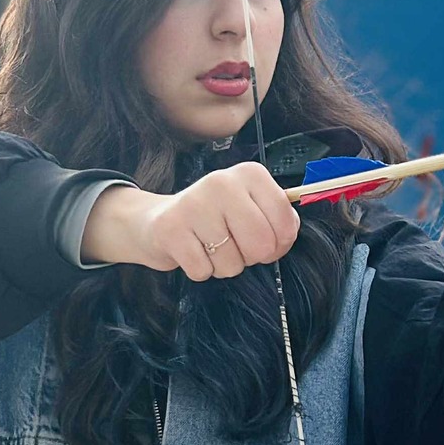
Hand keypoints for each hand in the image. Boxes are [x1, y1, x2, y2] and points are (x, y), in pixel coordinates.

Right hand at [82, 162, 299, 279]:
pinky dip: (200, 270)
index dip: (280, 243)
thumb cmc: (215, 219)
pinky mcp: (170, 228)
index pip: (285, 220)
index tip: (265, 241)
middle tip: (234, 246)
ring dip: (223, 266)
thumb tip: (287, 234)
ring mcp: (194, 203)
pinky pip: (203, 271)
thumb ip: (278, 218)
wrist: (156, 221)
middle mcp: (222, 182)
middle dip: (251, 258)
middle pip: (261, 245)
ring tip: (208, 246)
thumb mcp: (250, 208)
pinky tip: (191, 251)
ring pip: (232, 263)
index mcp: (250, 174)